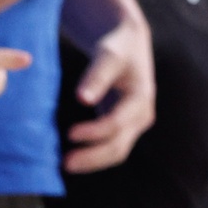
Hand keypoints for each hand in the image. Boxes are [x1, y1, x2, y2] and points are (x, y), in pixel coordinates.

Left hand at [65, 15, 157, 172]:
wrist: (129, 44)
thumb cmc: (118, 47)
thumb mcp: (108, 56)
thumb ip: (96, 76)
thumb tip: (82, 98)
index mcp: (142, 97)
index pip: (117, 123)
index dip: (94, 132)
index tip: (70, 133)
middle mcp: (142, 115)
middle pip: (119, 146)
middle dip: (93, 157)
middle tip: (65, 163)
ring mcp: (135, 123)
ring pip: (116, 152)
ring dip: (92, 161)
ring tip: (65, 164)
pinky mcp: (124, 126)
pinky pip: (111, 147)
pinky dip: (93, 154)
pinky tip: (73, 155)